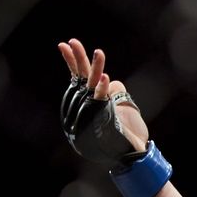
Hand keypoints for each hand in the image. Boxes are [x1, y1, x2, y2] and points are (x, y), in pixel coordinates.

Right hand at [58, 38, 147, 161]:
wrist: (132, 155)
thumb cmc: (128, 132)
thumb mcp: (123, 106)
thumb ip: (114, 92)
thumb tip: (111, 81)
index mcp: (91, 102)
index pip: (79, 78)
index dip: (74, 62)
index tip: (65, 45)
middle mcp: (87, 107)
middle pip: (82, 79)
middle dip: (78, 60)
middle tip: (72, 41)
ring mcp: (94, 114)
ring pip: (92, 88)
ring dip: (96, 69)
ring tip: (99, 52)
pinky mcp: (103, 121)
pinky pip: (101, 103)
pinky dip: (103, 89)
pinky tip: (105, 77)